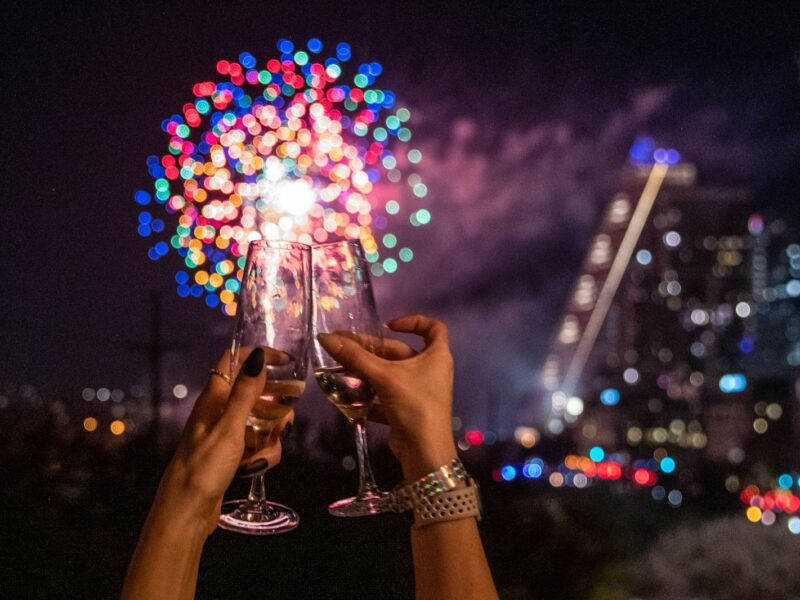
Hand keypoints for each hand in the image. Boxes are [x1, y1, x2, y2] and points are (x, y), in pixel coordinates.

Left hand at [153, 346, 292, 536]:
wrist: (187, 512)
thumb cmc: (203, 467)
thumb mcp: (229, 428)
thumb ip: (246, 393)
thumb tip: (257, 355)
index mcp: (214, 398)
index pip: (235, 361)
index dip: (259, 356)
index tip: (286, 360)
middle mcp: (220, 411)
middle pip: (255, 391)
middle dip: (276, 396)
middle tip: (296, 396)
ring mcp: (227, 434)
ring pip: (261, 420)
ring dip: (272, 432)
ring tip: (272, 444)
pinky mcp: (233, 454)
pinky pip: (258, 444)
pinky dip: (263, 453)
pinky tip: (257, 466)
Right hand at [318, 314, 456, 480]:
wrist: (424, 451)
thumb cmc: (414, 404)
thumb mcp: (384, 376)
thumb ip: (354, 357)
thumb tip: (325, 337)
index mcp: (436, 356)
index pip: (433, 328)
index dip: (413, 321)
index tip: (389, 325)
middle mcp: (430, 370)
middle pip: (399, 352)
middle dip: (371, 350)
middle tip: (342, 347)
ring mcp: (419, 391)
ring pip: (389, 374)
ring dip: (366, 372)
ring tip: (340, 370)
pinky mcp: (407, 409)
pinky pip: (386, 394)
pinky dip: (369, 393)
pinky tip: (347, 394)